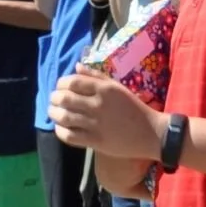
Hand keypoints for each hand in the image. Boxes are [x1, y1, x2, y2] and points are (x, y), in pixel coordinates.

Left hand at [50, 70, 164, 159]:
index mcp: (104, 89)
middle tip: (54, 101)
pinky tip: (61, 127)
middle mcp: (98, 104)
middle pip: (64, 98)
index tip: (61, 87)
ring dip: (53, 114)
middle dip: (54, 98)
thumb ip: (96, 76)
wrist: (152, 133)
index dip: (61, 84)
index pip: (73, 81)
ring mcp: (96, 124)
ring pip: (64, 117)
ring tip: (54, 113)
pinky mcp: (95, 141)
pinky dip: (60, 131)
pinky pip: (69, 136)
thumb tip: (76, 66)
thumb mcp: (117, 87)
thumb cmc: (134, 108)